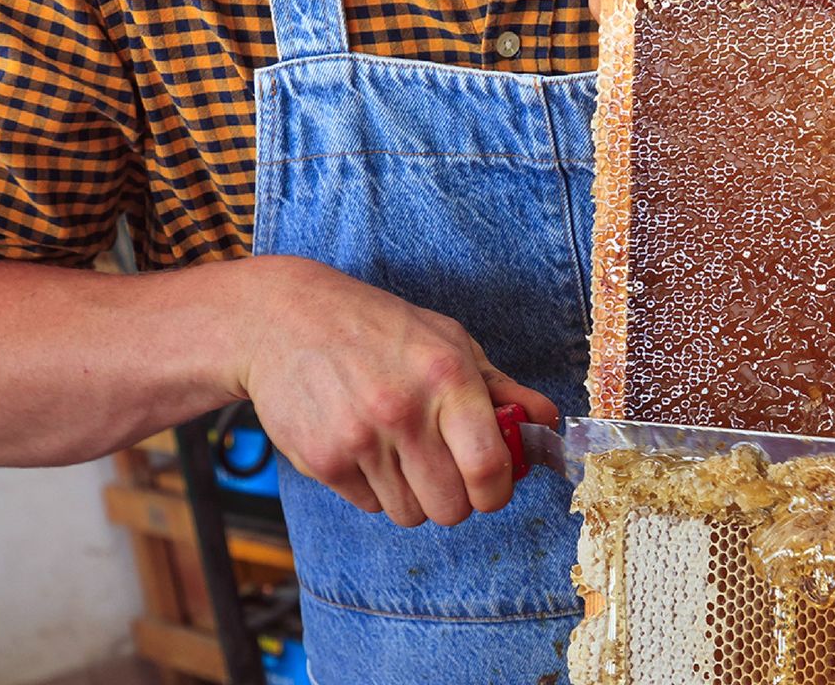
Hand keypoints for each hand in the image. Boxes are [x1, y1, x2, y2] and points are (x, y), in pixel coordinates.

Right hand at [234, 256, 557, 526]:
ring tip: (402, 451)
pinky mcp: (323, 461)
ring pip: (411, 514)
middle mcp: (405, 411)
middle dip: (458, 498)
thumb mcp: (449, 339)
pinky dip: (375, 488)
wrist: (286, 319)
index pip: (489, 469)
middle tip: (448, 470)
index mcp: (447, 376)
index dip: (498, 490)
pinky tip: (366, 446)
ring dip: (415, 495)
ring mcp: (360, 439)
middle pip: (452, 508)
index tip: (493, 483)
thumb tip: (547, 421)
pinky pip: (370, 506)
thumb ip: (503, 386)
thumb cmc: (379, 326)